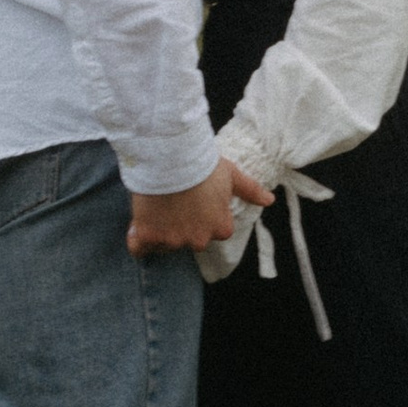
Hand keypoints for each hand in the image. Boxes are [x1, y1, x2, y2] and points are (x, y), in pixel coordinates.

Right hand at [127, 158, 273, 253]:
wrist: (170, 158)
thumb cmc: (203, 165)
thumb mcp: (231, 175)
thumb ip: (250, 190)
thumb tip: (269, 200)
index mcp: (220, 228)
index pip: (214, 231)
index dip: (204, 216)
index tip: (196, 201)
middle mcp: (198, 240)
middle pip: (189, 240)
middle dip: (182, 226)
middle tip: (175, 202)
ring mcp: (172, 240)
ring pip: (165, 244)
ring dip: (160, 231)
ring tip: (157, 206)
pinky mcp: (148, 237)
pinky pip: (139, 248)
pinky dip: (137, 241)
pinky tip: (137, 227)